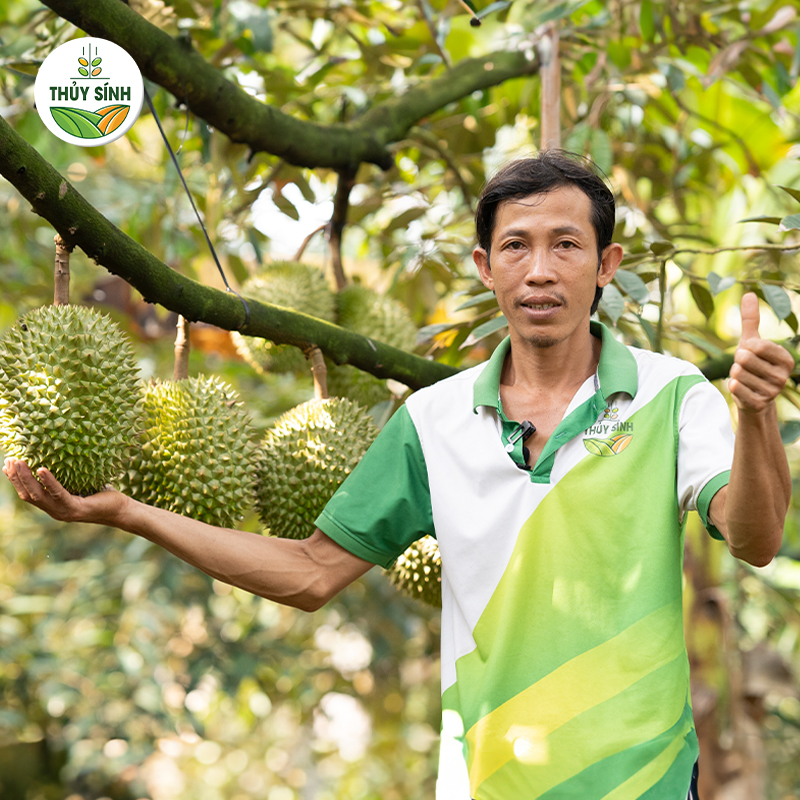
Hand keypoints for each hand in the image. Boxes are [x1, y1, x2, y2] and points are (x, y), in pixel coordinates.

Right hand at [2, 457, 125, 525]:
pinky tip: (42, 469)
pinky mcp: (76, 509)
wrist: (121, 511)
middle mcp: (55, 511)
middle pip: (28, 495)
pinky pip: (59, 493)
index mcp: (53, 506)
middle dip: (16, 478)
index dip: (16, 481)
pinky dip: (49, 481)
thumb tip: (59, 453)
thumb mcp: (80, 484)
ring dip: (26, 478)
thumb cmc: (103, 495)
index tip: (7, 465)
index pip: (28, 494)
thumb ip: (67, 476)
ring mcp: (64, 512)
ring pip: (38, 495)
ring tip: (19, 462)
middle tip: (9, 460)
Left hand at [729, 292, 794, 413]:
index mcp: (786, 358)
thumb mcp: (751, 342)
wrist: (752, 396)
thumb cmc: (752, 365)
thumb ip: (751, 320)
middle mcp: (783, 376)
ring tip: (744, 379)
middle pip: (744, 359)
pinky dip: (732, 386)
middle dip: (737, 362)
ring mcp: (772, 391)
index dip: (746, 348)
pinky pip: (735, 388)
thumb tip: (749, 294)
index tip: (751, 355)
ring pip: (737, 374)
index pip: (756, 346)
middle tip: (745, 368)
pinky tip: (741, 389)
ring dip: (734, 375)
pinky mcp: (759, 403)